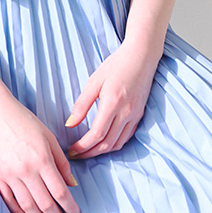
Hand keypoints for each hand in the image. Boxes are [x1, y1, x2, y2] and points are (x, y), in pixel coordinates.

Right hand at [0, 95, 81, 212]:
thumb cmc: (24, 120)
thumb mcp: (49, 136)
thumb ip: (61, 162)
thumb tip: (71, 184)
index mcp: (42, 159)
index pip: (60, 191)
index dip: (70, 207)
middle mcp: (26, 170)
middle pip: (45, 203)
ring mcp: (9, 174)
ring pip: (27, 206)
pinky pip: (8, 200)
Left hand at [65, 43, 159, 159]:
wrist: (141, 57)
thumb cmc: (116, 65)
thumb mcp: (94, 81)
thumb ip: (81, 104)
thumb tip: (70, 124)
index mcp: (113, 103)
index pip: (97, 134)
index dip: (83, 147)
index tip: (72, 150)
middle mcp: (126, 113)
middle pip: (107, 144)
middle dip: (90, 153)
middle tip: (76, 156)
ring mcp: (135, 115)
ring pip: (118, 144)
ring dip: (102, 151)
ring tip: (88, 152)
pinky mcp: (139, 115)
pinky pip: (126, 137)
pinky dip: (114, 144)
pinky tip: (103, 143)